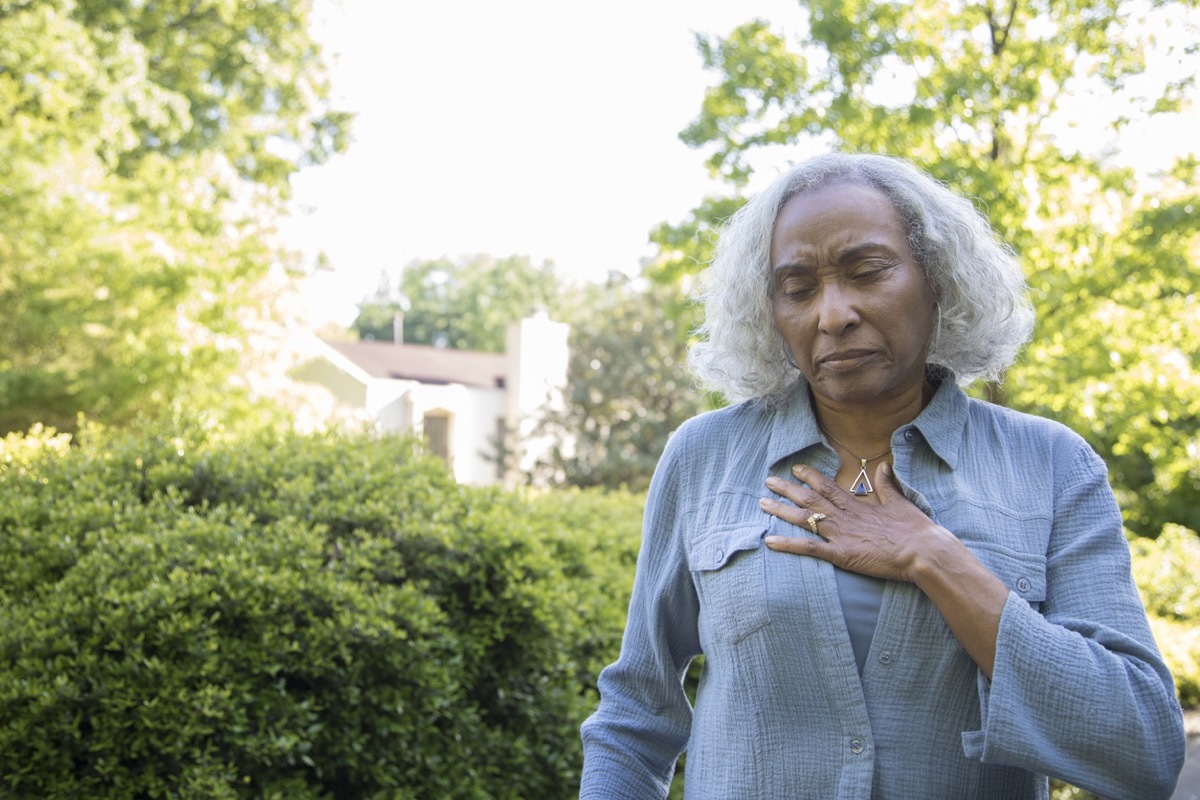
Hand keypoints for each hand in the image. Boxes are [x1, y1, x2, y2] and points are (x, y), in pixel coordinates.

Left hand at [759, 462, 946, 582]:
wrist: (923, 551)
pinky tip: (769, 541)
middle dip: (787, 489)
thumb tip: (884, 465)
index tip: (795, 469)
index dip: (810, 477)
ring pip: (804, 519)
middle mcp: (844, 516)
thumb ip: (887, 484)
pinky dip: (787, 545)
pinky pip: (808, 548)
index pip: (828, 487)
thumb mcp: (900, 501)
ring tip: (762, 503)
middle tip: (768, 481)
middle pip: (809, 499)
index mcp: (857, 505)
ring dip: (781, 510)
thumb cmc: (916, 529)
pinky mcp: (841, 555)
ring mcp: (840, 535)